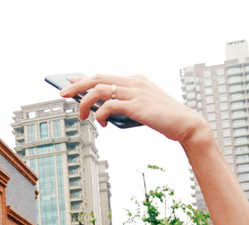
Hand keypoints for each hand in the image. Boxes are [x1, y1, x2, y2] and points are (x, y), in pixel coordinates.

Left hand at [60, 74, 206, 144]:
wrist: (186, 125)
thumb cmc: (162, 119)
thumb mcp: (140, 109)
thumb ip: (124, 106)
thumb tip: (102, 112)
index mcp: (135, 80)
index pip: (104, 75)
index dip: (84, 79)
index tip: (70, 83)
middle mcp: (134, 82)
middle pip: (98, 78)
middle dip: (77, 86)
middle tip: (62, 94)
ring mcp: (136, 92)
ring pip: (101, 90)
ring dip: (85, 102)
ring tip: (81, 115)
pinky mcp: (137, 106)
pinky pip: (110, 106)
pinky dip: (101, 114)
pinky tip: (101, 123)